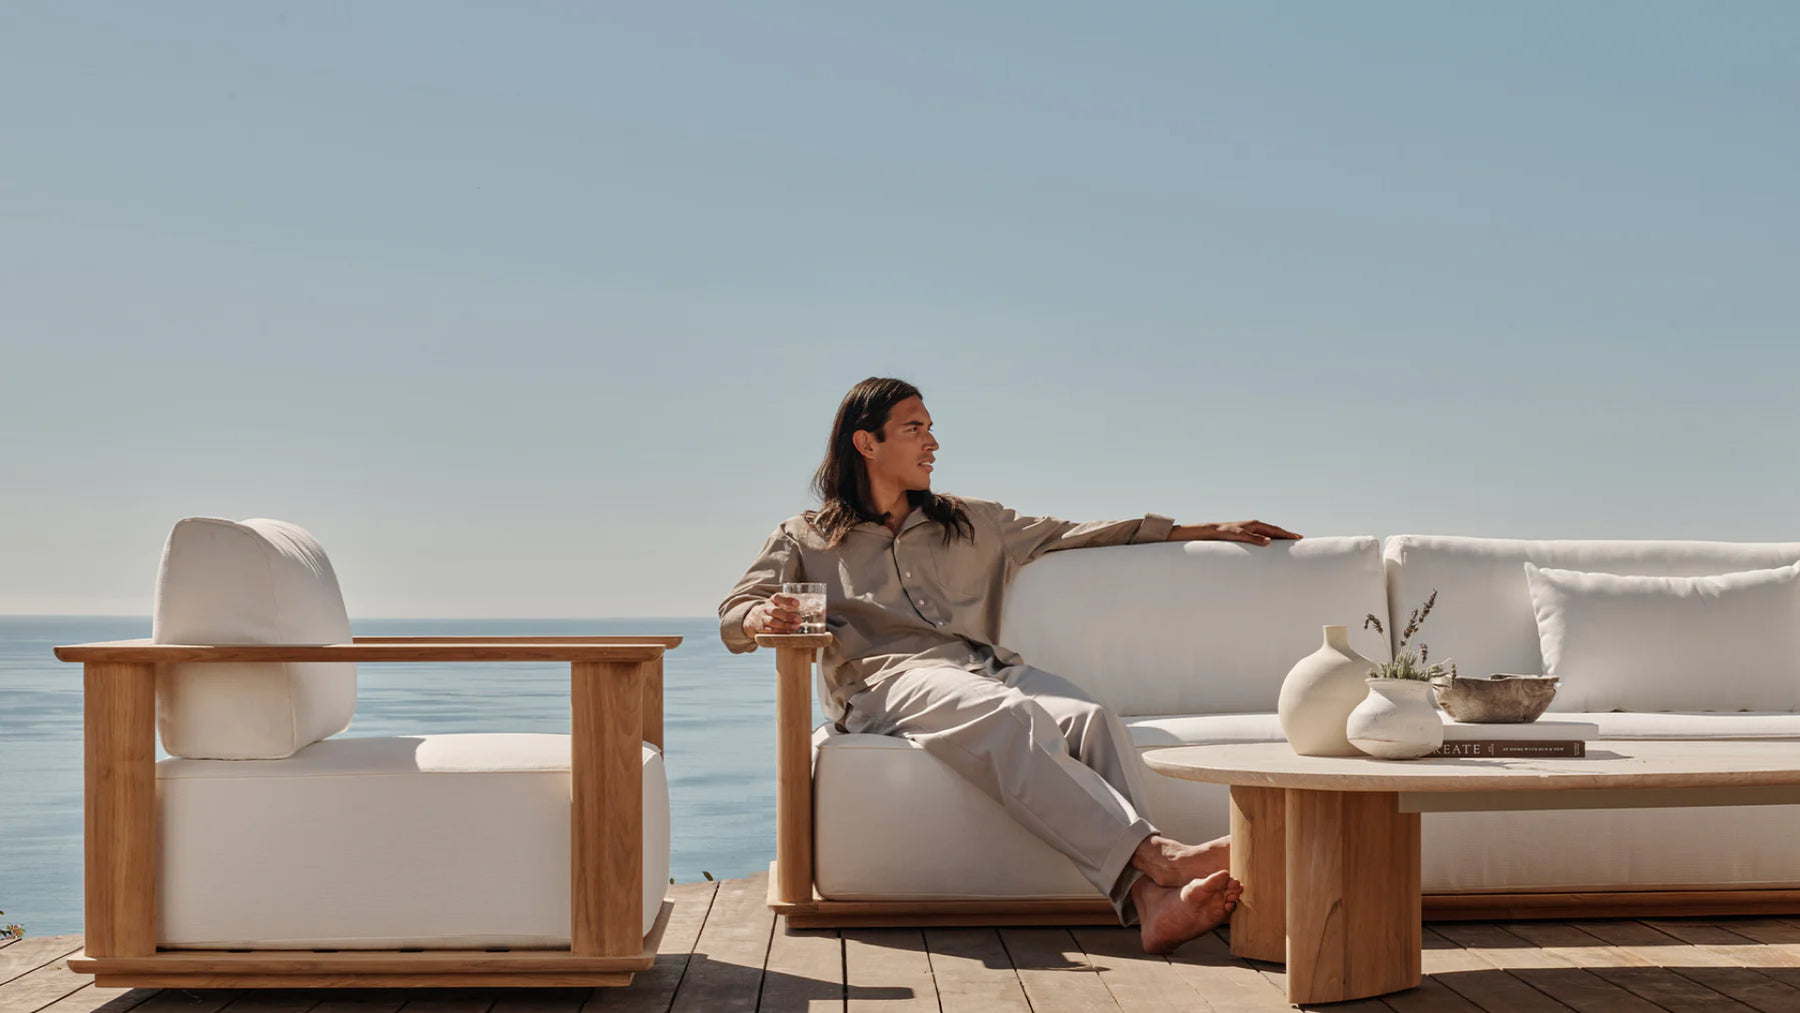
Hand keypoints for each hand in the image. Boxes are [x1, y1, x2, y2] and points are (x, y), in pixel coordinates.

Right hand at [744, 593, 804, 636]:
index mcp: (772, 600)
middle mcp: (766, 608)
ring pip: (773, 622)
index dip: (787, 600)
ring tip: (795, 627)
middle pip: (776, 611)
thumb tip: (814, 607)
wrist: (753, 618)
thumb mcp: (778, 604)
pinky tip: (788, 633)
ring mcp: (763, 618)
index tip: (797, 604)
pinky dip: (780, 632)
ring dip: (785, 625)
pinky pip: (770, 630)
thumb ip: (792, 605)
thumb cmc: (772, 610)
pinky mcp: (762, 628)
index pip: (778, 597)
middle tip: (799, 619)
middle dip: (788, 616)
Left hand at [1182, 520, 1302, 545]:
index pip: (1275, 530)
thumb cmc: (1225, 533)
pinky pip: (1263, 539)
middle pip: (1275, 531)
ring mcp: (1252, 530)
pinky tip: (1273, 547)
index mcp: (1256, 525)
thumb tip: (1269, 542)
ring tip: (1289, 544)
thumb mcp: (1239, 536)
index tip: (1298, 538)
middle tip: (1299, 540)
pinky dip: (1271, 542)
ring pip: (1270, 535)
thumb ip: (1253, 538)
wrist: (1213, 532)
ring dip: (1280, 539)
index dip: (1287, 534)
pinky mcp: (1248, 536)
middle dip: (1287, 536)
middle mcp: (1255, 526)